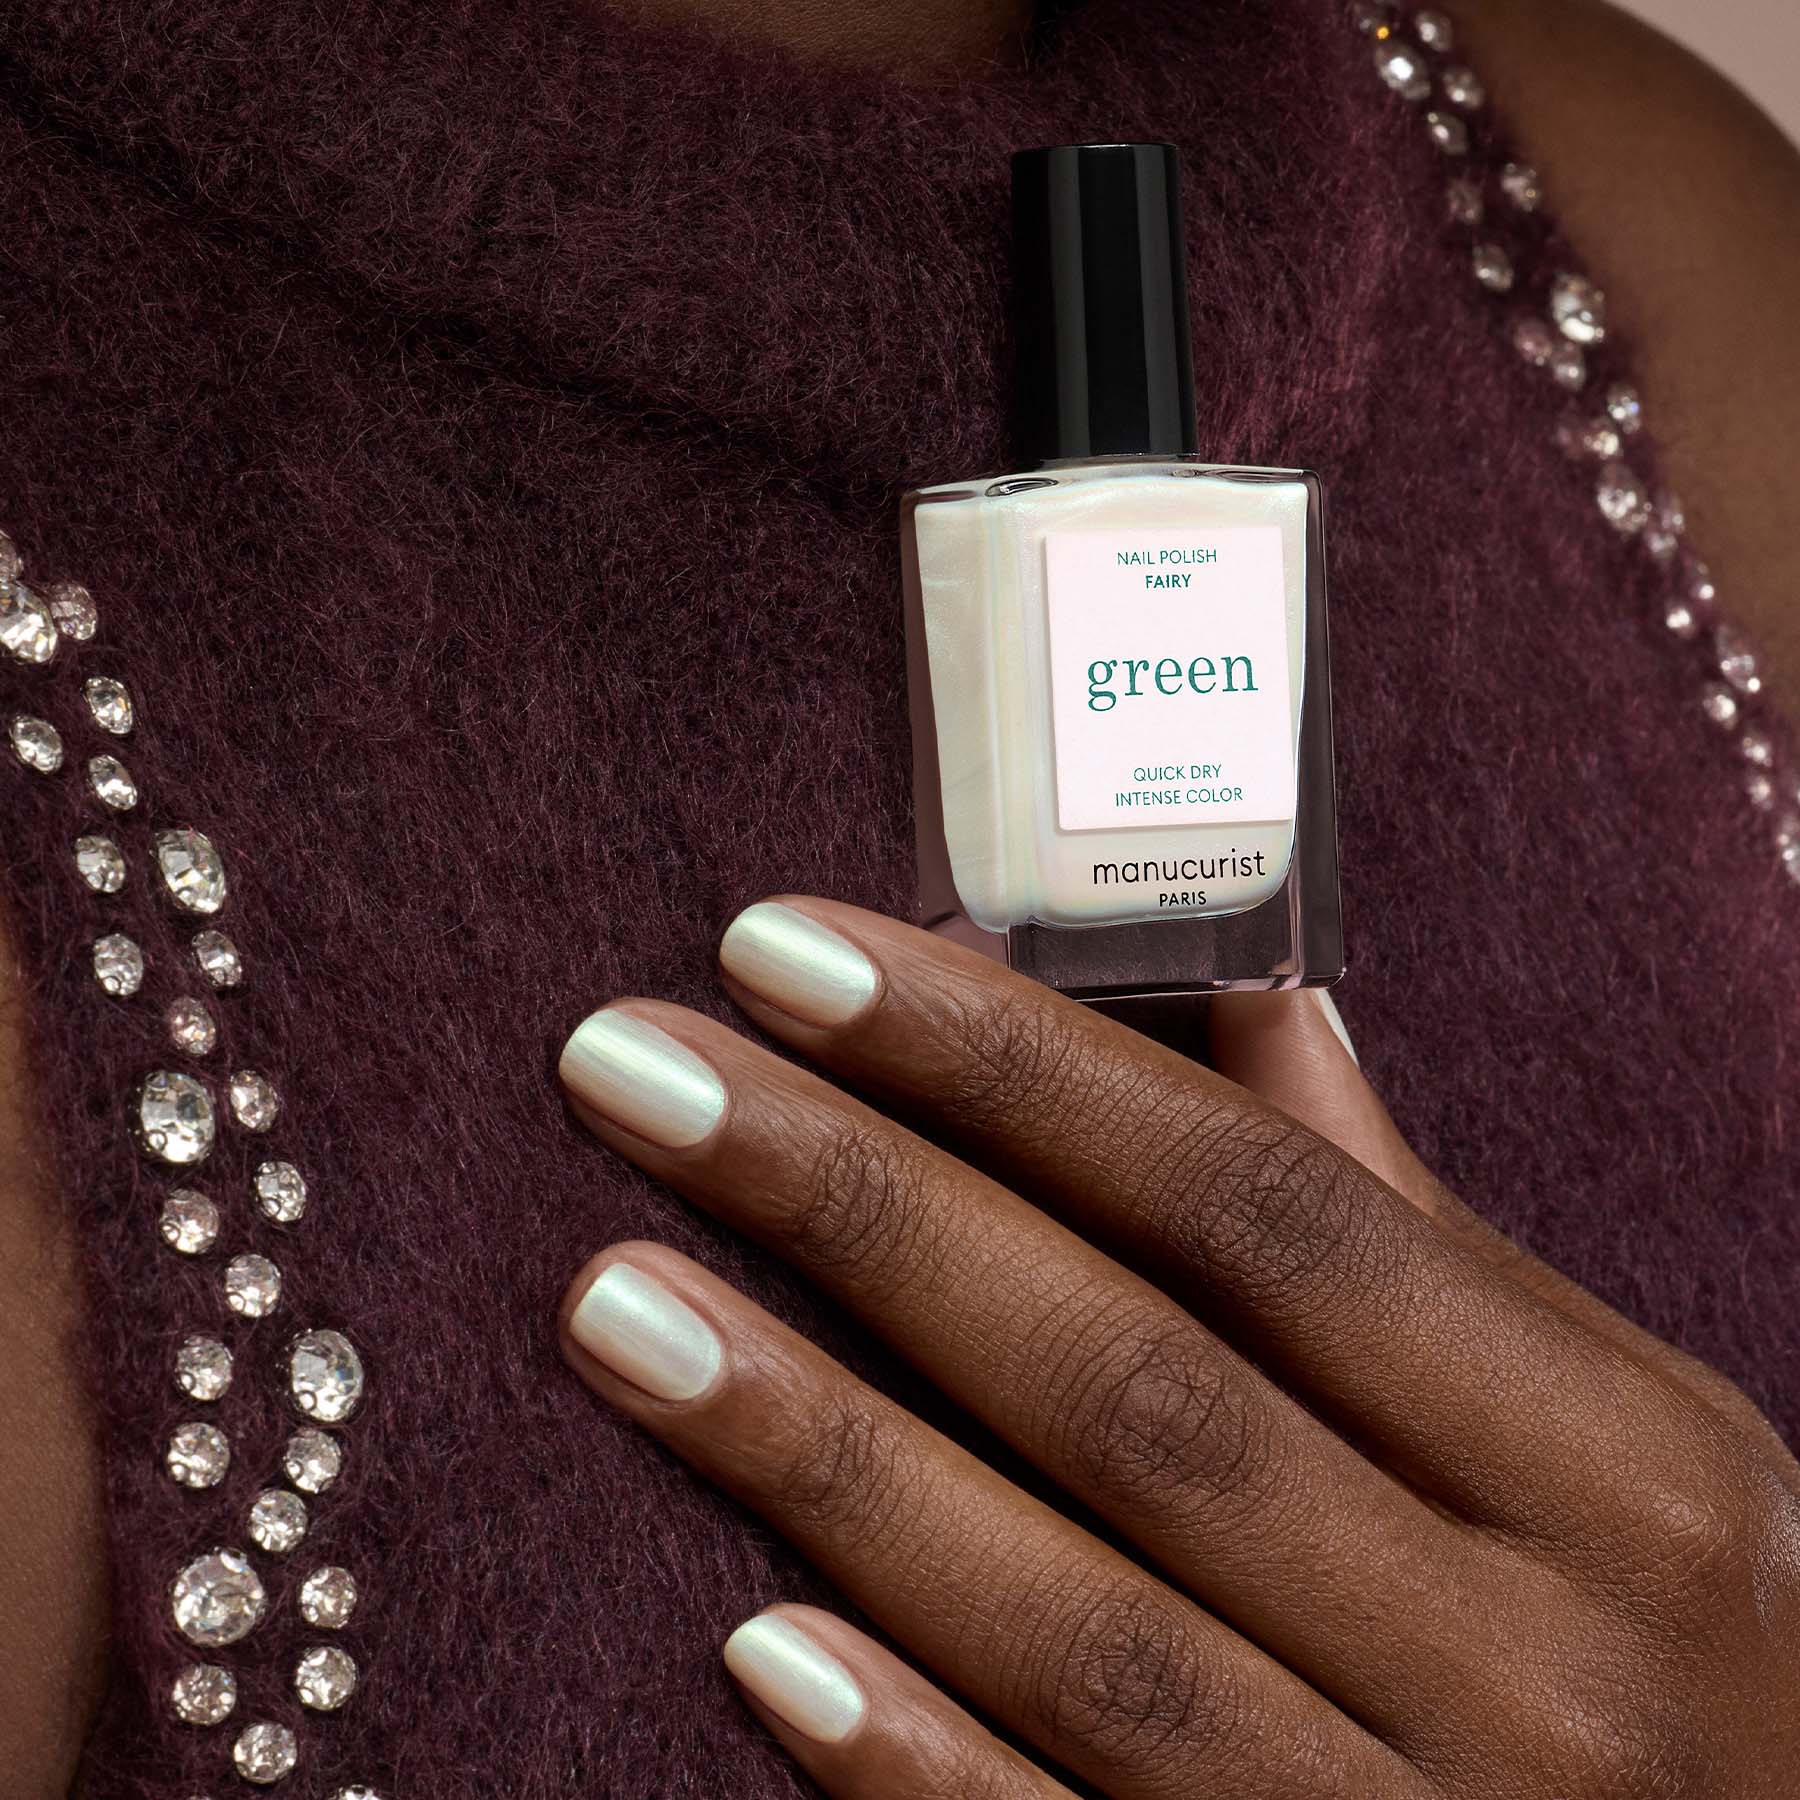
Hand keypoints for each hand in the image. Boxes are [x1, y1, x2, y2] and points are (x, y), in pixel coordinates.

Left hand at [554, 897, 1799, 1797]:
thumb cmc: (1687, 1669)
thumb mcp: (1620, 1451)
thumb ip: (1410, 1245)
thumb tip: (1250, 1016)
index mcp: (1615, 1464)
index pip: (1255, 1205)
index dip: (1007, 1065)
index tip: (796, 954)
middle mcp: (1537, 1658)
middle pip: (1130, 1376)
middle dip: (861, 1204)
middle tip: (643, 1071)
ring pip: (1074, 1619)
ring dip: (820, 1450)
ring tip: (615, 1301)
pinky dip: (919, 1764)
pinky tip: (757, 1640)